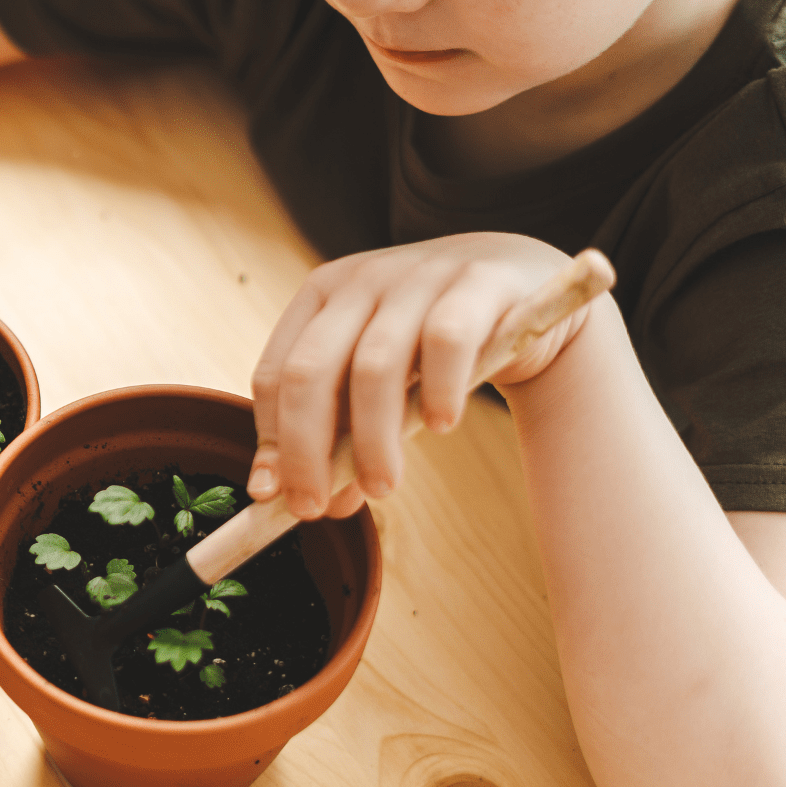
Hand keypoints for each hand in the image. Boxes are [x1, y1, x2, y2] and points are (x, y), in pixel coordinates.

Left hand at [247, 233, 591, 520]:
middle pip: (310, 371)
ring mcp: (417, 278)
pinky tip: (441, 425)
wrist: (514, 282)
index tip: (274, 495)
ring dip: (372, 440)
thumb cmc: (430, 342)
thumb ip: (345, 432)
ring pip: (374, 366)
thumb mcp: (378, 380)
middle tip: (315, 509)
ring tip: (382, 486)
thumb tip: (323, 505)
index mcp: (320, 296)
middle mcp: (361, 282)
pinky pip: (446, 341)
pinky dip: (439, 390)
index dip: (271, 439)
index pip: (274, 373)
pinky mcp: (476, 286)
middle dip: (305, 449)